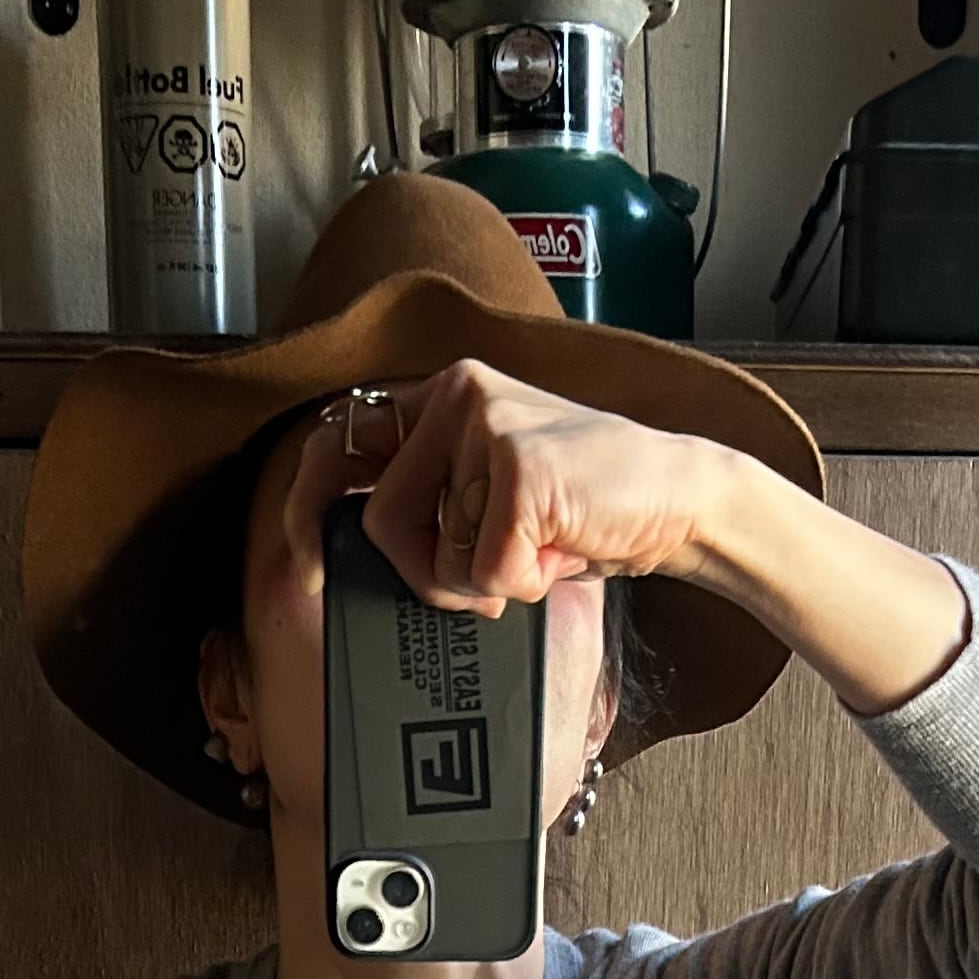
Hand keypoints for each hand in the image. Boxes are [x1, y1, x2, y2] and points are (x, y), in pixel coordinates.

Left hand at [288, 359, 725, 624]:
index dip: (308, 503)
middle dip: (431, 575)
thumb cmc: (586, 506)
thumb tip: (363, 543)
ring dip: (489, 582)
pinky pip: (487, 571)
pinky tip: (561, 550)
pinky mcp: (518, 466)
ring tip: (539, 548)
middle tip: (487, 579)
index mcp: (441, 396)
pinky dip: (526, 585)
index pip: (343, 442)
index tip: (302, 553)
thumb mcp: (493, 490)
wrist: (676, 498)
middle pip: (383, 523)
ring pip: (438, 556)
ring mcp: (486, 423)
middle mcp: (455, 394)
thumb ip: (434, 499)